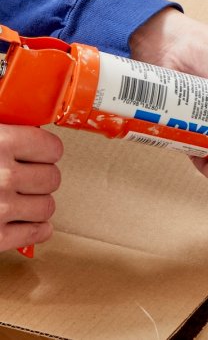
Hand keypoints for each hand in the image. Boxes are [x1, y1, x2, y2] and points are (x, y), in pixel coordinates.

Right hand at [0, 125, 61, 252]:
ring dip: (35, 205)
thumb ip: (5, 134)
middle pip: (52, 179)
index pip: (52, 148)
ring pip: (47, 206)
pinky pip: (37, 232)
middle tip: (23, 179)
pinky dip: (33, 230)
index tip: (36, 154)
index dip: (44, 152)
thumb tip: (30, 126)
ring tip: (17, 201)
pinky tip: (22, 223)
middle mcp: (3, 175)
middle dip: (39, 180)